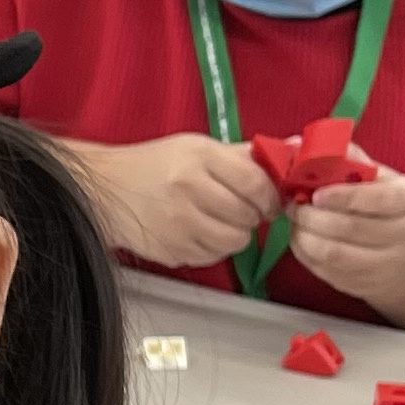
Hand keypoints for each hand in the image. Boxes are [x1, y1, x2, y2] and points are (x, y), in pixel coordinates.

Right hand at [82, 131, 275, 266]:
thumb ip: (245, 155)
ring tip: (222, 221)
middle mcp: (186, 191)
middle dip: (253, 216)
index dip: (269, 196)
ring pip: (234, 242)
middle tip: (243, 209)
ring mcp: (176, 224)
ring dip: (236, 234)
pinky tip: (200, 231)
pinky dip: (213, 247)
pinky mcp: (170, 250)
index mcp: (197, 159)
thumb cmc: (157, 165)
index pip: (254, 182)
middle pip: (246, 216)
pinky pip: (211, 256)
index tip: (269, 199)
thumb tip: (298, 149)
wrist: (107, 190)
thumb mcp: (198, 148)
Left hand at [285, 164, 404, 312]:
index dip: (344, 196)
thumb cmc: (383, 204)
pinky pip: (325, 270)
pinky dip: (305, 252)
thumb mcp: (377, 176)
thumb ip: (344, 158)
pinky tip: (302, 238)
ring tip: (295, 221)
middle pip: (350, 228)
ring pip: (334, 254)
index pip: (379, 198)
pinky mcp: (363, 285)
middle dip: (312, 216)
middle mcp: (404, 234)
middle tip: (294, 205)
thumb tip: (300, 145)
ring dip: (304, 235)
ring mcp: (385, 264)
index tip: (317, 194)